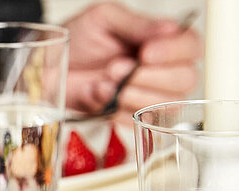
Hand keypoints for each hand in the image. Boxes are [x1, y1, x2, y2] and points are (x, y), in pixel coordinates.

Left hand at [64, 2, 200, 122]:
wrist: (47, 67)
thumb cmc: (77, 40)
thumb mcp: (103, 20)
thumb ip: (137, 24)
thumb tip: (170, 29)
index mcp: (161, 40)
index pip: (191, 46)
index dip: (174, 52)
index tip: (146, 54)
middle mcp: (162, 68)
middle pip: (186, 79)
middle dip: (148, 77)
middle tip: (116, 69)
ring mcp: (149, 94)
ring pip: (167, 105)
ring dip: (132, 95)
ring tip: (103, 82)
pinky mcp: (132, 116)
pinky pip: (141, 122)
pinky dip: (118, 112)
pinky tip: (100, 97)